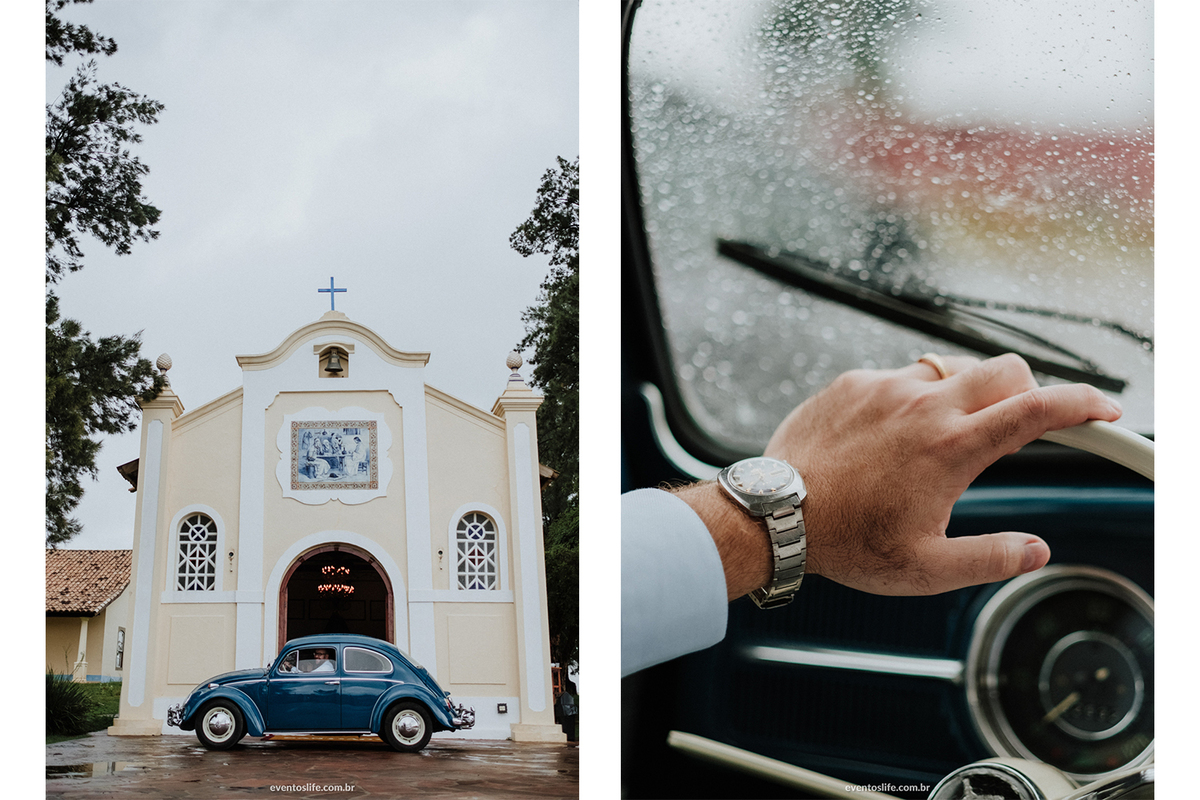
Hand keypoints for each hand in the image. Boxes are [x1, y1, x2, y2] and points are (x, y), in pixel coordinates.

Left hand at [765, 353, 1121, 594]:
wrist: (775, 515)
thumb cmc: (847, 544)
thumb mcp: (926, 569)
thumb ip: (990, 558)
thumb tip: (1037, 551)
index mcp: (952, 448)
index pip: (1039, 409)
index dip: (1083, 403)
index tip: (1105, 410)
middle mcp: (923, 405)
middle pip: (1005, 370)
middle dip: (1027, 391)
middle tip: (1016, 428)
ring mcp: (884, 386)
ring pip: (949, 370)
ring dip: (963, 396)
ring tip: (939, 443)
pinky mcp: (851, 382)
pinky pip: (898, 377)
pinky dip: (909, 399)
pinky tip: (887, 439)